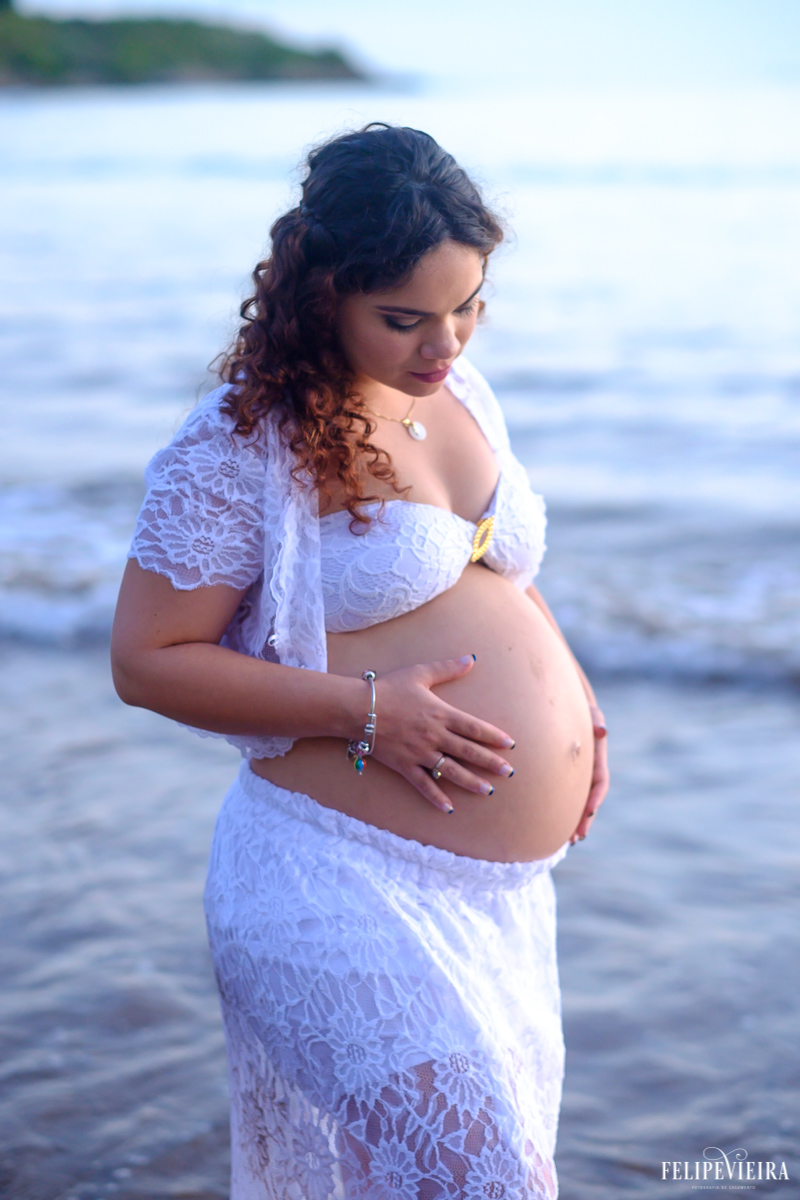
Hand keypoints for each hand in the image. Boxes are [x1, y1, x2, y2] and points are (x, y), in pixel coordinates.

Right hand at [371, 655, 514, 812]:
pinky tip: (449, 807)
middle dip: (490, 762)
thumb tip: (470, 659)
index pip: (473, 727)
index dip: (493, 736)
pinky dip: (436, 796)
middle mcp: (434, 735)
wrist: (359, 708)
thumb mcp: (419, 673)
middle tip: (508, 772)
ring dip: (471, 782)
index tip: (510, 744)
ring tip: (488, 791)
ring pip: (451, 770)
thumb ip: (447, 669)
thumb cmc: (389, 688)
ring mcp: (420, 753)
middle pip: (468, 751)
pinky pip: (423, 784)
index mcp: (441, 714)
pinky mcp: (405, 765)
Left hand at [569, 704, 608, 843]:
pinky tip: (554, 827)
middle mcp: (589, 771)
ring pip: (578, 803)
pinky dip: (563, 812)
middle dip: (585, 819)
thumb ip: (596, 720)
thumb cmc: (580, 709)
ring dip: (575, 822)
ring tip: (568, 841)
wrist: (569, 709)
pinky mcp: (565, 778)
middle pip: (590, 799)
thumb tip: (602, 730)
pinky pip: (565, 798)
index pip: (600, 782)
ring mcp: (578, 776)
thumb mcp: (591, 712)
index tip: (590, 810)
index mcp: (597, 759)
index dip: (596, 797)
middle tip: (577, 837)